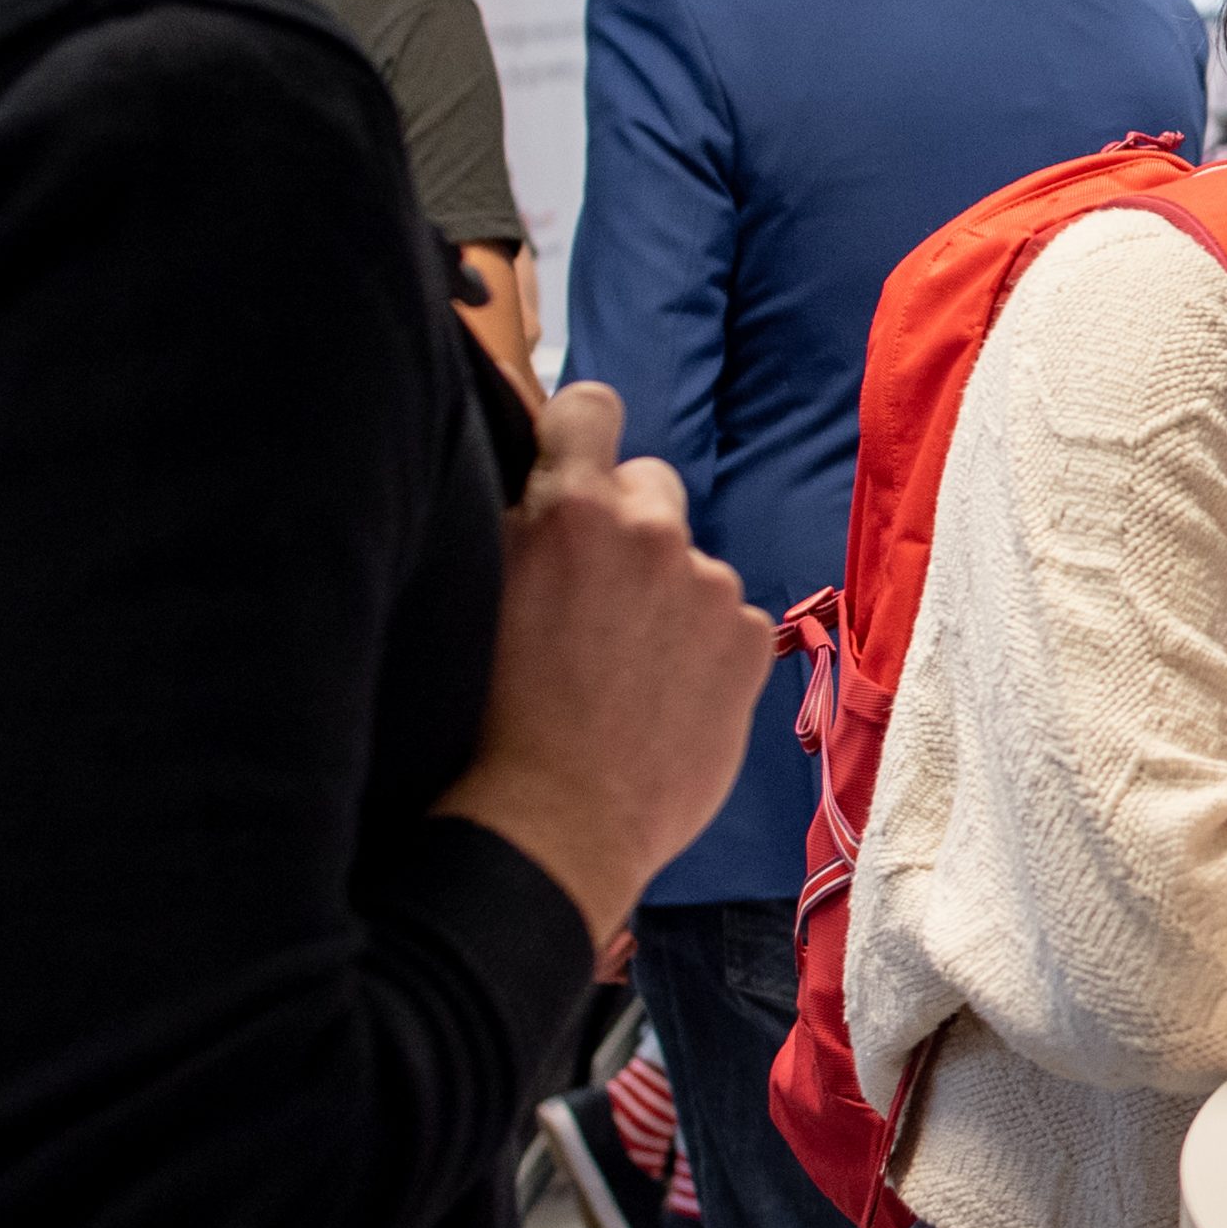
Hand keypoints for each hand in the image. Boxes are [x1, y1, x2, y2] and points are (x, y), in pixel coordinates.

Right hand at [439, 383, 775, 938]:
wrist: (556, 820)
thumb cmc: (494, 719)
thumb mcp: (478, 591)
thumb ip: (515, 520)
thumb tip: (528, 468)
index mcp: (567, 508)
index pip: (592, 407)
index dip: (583, 433)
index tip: (578, 465)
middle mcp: (647, 530)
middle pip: (649, 484)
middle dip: (629, 525)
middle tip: (597, 596)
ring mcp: (707, 582)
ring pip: (690, 561)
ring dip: (668, 594)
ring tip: (626, 667)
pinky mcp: (748, 636)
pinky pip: (728, 618)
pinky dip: (706, 648)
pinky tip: (665, 697)